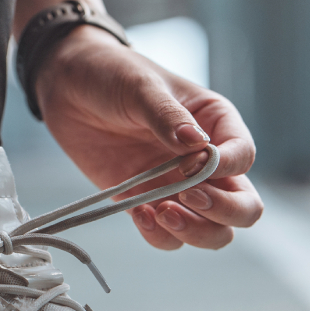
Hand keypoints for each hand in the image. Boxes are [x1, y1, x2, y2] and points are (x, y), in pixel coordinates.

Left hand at [34, 27, 262, 249]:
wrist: (66, 86)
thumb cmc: (112, 74)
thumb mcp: (141, 87)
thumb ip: (168, 116)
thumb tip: (197, 144)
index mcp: (215, 123)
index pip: (243, 156)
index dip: (228, 168)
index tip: (193, 164)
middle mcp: (205, 161)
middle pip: (243, 205)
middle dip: (224, 211)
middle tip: (187, 197)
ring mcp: (177, 186)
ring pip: (212, 230)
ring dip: (195, 232)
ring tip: (161, 212)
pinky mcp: (146, 201)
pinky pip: (168, 236)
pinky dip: (160, 236)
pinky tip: (141, 215)